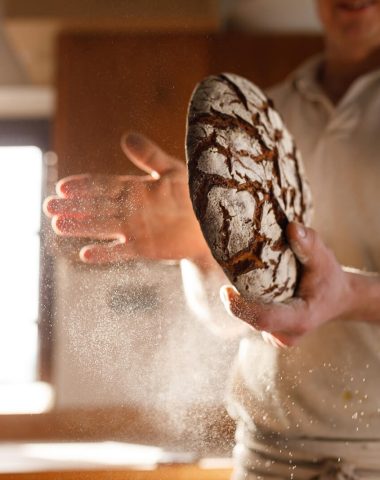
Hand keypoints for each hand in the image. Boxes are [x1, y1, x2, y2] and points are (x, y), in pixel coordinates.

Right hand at [43, 132, 210, 263]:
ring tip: (58, 225)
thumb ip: (149, 156)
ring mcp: (136, 229)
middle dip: (73, 206)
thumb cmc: (195, 193)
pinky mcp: (145, 248)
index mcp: (135, 189)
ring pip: (103, 227)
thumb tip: (125, 136)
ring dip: (81, 227)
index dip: (84, 186)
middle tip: (49, 207)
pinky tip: (86, 255)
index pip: (104, 185)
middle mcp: (131, 209)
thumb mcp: (172, 170)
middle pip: (96, 207)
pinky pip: (121, 251)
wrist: (212, 222)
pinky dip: (105, 254)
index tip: (63, 186)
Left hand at [220, 222, 351, 346]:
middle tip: (229, 270)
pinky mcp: (270, 332)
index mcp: (301, 319)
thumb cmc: (329, 278)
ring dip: (240, 299)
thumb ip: (310, 244)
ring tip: (238, 274)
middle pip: (252, 318)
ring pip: (249, 319)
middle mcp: (286, 334)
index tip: (225, 290)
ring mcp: (277, 337)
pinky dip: (245, 302)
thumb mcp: (324, 259)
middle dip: (236, 299)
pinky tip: (246, 285)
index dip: (241, 308)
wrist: (338, 298)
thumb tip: (292, 227)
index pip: (264, 319)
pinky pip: (250, 318)